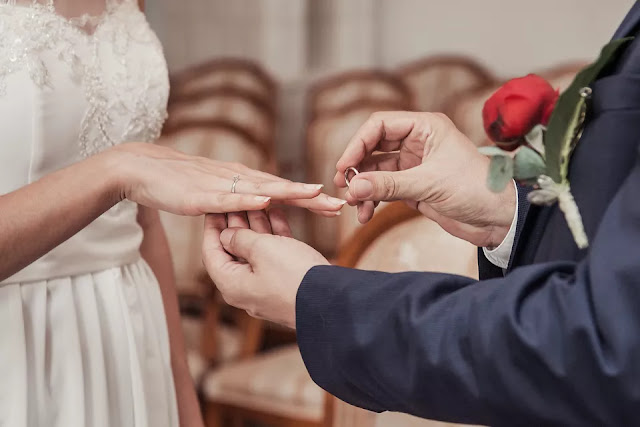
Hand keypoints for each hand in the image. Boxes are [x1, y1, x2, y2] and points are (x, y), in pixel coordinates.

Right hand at [108, 142, 345, 215]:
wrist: (142, 169)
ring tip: (314, 194)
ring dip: (289, 192)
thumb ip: (237, 203)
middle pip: (281, 189)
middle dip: (311, 197)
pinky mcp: (202, 195)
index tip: (335, 206)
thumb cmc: (179, 184)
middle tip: (340, 204)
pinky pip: (228, 197)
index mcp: (243, 182)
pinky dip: (248, 198)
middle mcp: (238, 179)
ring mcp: (221, 185)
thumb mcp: (216, 196)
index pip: (282, 191)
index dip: (309, 199)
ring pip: (261, 189)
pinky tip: (266, 200)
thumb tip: (256, 211)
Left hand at [201, 209, 328, 327]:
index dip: (212, 227)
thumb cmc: (292, 275)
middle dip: (238, 223)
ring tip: (261, 201)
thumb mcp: (261, 249)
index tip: (215, 206)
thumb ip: (240, 238)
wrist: (333, 301)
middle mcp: (246, 288)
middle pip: (234, 251)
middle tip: (239, 198)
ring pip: (257, 251)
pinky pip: (276, 255)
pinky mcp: (287, 282)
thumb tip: (227, 235)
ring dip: (258, 226)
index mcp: (232, 284)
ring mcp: (267, 287)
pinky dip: (275, 235)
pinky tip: (278, 213)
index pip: (211, 252)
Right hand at [334, 112, 515, 247]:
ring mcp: (414, 165)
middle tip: (343, 186)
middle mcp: (418, 142)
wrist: (500, 219)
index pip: (380, 125)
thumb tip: (352, 188)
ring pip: (376, 171)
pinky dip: (372, 201)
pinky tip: (365, 215)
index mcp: (426, 127)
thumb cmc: (477, 190)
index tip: (345, 166)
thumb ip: (388, 185)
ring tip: (354, 205)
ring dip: (363, 188)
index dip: (358, 143)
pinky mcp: (414, 187)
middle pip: (373, 147)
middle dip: (357, 167)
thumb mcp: (429, 184)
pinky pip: (384, 189)